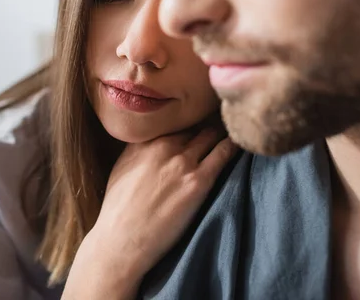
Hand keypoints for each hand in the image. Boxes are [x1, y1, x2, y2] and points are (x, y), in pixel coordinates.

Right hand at [62, 128, 238, 299]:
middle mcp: (163, 145)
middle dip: (205, 123)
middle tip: (219, 123)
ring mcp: (182, 162)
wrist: (123, 238)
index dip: (187, 121)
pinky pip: (223, 154)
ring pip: (210, 135)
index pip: (174, 121)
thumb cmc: (119, 209)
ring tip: (233, 130)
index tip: (196, 121)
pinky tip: (241, 142)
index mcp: (144, 140)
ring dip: (221, 132)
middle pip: (193, 125)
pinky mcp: (198, 181)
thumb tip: (154, 142)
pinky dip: (232, 146)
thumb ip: (140, 150)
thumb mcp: (122, 167)